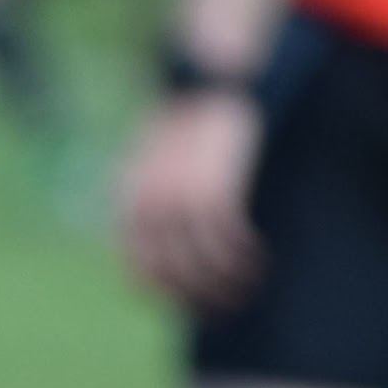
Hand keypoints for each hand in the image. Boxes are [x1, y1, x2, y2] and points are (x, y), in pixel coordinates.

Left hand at [116, 91, 265, 308]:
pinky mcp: (212, 191)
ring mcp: (178, 200)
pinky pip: (227, 242)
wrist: (210, 80)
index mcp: (130, 201)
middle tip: (228, 306)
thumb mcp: (159, 161)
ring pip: (203, 264)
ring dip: (228, 283)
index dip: (166, 295)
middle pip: (173, 275)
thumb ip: (158, 202)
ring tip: (248, 285)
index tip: (192, 305)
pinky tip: (258, 260)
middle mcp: (147, 206)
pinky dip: (243, 258)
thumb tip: (177, 252)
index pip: (138, 271)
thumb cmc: (191, 124)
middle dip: (202, 298)